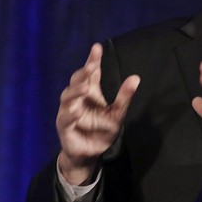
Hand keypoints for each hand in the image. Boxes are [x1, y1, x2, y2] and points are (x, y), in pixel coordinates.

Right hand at [56, 43, 139, 184]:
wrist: (89, 154)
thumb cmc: (102, 130)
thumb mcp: (117, 114)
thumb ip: (124, 97)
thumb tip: (136, 77)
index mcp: (90, 93)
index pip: (91, 72)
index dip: (93, 60)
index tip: (97, 47)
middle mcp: (77, 99)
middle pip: (77, 81)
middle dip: (83, 73)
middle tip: (91, 65)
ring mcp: (68, 112)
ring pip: (68, 97)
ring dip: (76, 91)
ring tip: (85, 86)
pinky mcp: (65, 128)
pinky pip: (66, 119)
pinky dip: (71, 114)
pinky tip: (78, 110)